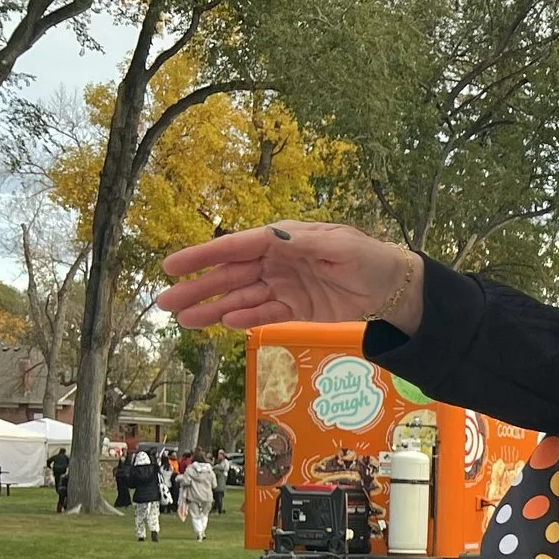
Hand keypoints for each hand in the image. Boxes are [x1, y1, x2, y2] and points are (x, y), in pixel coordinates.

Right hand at [155, 221, 423, 332]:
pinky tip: (223, 323)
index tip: (172, 266)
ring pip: (242, 297)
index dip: (202, 256)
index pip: (235, 247)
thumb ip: (306, 244)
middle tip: (165, 302)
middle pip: (231, 275)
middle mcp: (277, 261)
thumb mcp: (341, 246)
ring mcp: (284, 286)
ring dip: (214, 308)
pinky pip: (264, 314)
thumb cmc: (368, 258)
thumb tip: (273, 236)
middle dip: (198, 288)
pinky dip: (245, 318)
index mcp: (283, 239)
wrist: (394, 287)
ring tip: (185, 320)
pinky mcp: (295, 308)